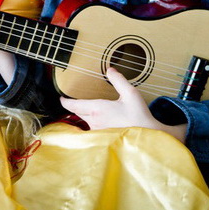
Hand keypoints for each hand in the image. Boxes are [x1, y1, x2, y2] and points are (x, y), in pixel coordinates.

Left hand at [59, 67, 186, 142]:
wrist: (147, 138)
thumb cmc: (139, 116)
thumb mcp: (130, 93)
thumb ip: (118, 80)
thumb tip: (110, 69)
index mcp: (97, 109)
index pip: (74, 106)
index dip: (65, 102)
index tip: (61, 99)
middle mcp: (93, 121)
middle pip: (78, 113)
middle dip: (75, 107)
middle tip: (74, 102)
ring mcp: (98, 132)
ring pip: (86, 122)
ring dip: (85, 116)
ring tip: (89, 111)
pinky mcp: (103, 139)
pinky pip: (93, 130)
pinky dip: (93, 125)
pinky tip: (101, 123)